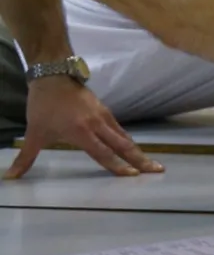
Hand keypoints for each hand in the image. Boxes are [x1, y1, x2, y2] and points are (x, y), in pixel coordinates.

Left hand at [8, 78, 162, 178]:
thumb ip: (26, 157)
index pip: (103, 153)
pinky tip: (132, 147)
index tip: (132, 176)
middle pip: (123, 145)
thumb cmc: (43, 105)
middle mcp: (97, 125)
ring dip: (138, 151)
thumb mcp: (34, 133)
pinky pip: (120, 129)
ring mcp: (104, 116)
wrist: (54, 76)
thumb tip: (9, 177)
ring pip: (124, 137)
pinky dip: (128, 140)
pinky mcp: (105, 111)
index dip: (117, 166)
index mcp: (81, 132)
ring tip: (152, 163)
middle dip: (140, 159)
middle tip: (158, 170)